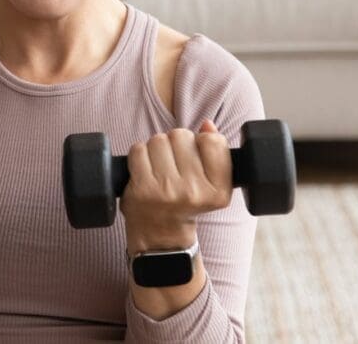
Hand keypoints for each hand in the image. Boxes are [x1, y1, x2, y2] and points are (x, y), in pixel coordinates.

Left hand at [119, 119, 232, 253]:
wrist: (161, 234)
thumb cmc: (187, 203)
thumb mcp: (213, 185)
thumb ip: (215, 152)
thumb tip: (207, 124)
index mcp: (218, 191)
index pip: (212, 141)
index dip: (201, 141)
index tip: (195, 155)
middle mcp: (195, 192)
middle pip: (181, 136)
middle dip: (175, 143)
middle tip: (173, 163)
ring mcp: (167, 191)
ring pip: (158, 140)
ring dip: (156, 148)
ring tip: (159, 166)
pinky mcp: (142, 189)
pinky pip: (138, 149)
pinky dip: (139, 155)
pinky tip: (145, 170)